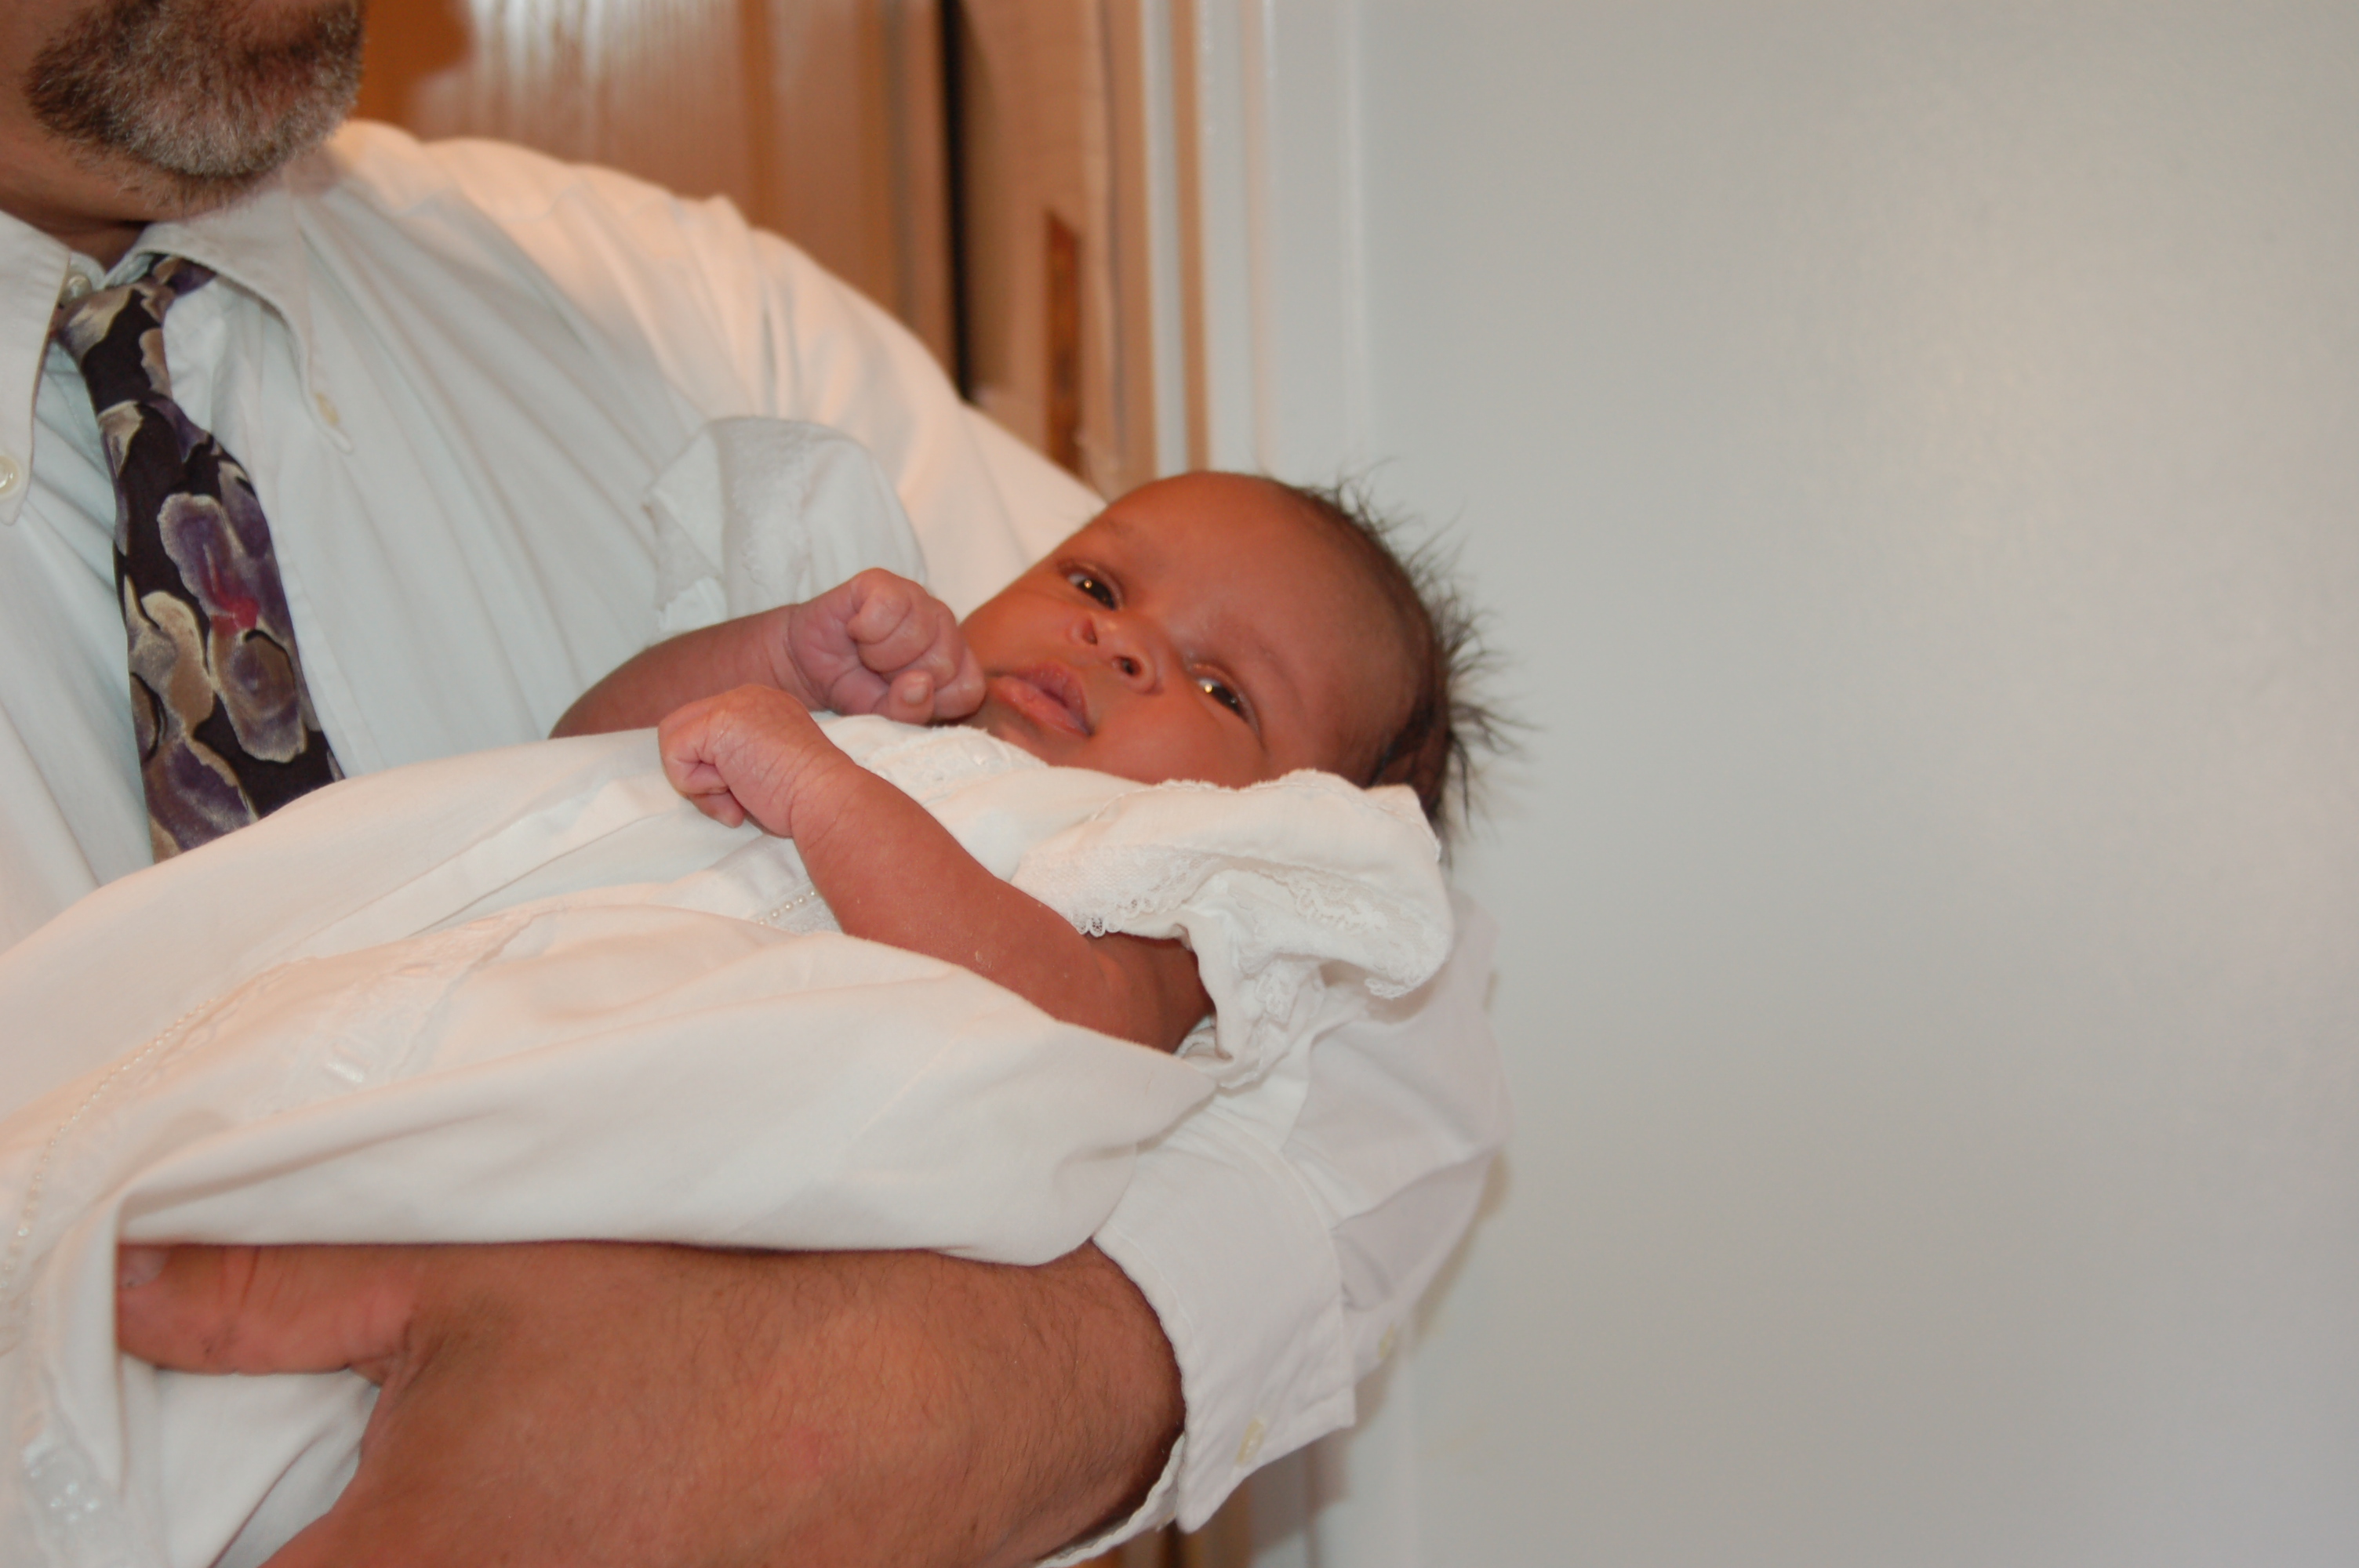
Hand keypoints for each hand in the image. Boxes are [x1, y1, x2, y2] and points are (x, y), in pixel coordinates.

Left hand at [115, 1240, 1180, 1567]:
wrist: (916, 1396)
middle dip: (349, 1526)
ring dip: (454, 1536)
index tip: (281, 1478)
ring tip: (528, 1465)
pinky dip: (540, 1547)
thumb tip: (129, 1284)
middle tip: (403, 1455)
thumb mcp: (475, 1272)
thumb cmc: (704, 1330)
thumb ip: (276, 1295)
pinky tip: (596, 1496)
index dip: (233, 1523)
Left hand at [658, 684, 857, 833]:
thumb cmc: (807, 799)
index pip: (708, 730)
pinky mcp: (718, 721)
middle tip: (732, 801)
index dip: (712, 770)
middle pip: (684, 729)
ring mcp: (733, 704)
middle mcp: (747, 696)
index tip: (745, 797)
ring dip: (697, 781)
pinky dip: (695, 783)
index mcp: (763, 706)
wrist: (827, 799)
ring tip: (736, 795)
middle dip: (696, 773)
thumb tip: (707, 775)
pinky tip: (733, 788)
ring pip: (673, 739)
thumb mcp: (770, 768)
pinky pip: (674, 753)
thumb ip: (740, 759)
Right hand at [777, 569, 983, 723]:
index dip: (930, 702)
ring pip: (918, 634)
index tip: (900, 697)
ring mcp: (918, 598)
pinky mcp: (884, 581)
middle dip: (900, 678)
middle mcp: (944, 625)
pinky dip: (864, 629)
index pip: (968, 688)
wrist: (805, 665)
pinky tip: (855, 631)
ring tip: (865, 653)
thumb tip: (921, 683)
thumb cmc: (853, 687)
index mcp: (956, 659)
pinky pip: (889, 607)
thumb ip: (909, 710)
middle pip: (944, 663)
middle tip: (876, 672)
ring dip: (879, 655)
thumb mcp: (883, 716)